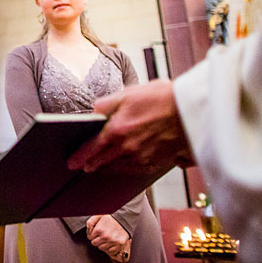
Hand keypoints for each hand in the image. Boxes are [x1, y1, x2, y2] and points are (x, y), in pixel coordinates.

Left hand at [68, 80, 193, 173]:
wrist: (190, 110)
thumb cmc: (161, 98)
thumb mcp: (128, 93)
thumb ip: (106, 104)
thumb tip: (93, 111)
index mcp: (117, 130)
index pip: (91, 147)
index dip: (79, 156)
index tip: (71, 162)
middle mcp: (127, 148)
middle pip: (103, 161)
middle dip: (91, 164)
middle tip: (82, 167)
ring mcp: (142, 157)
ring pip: (119, 167)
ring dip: (108, 167)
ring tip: (100, 166)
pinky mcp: (157, 161)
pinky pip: (136, 169)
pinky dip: (126, 167)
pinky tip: (124, 164)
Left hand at [86, 215, 129, 261]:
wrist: (124, 219)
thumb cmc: (110, 217)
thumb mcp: (98, 216)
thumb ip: (90, 222)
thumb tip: (87, 231)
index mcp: (99, 229)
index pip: (89, 237)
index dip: (92, 235)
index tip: (95, 233)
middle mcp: (105, 236)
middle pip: (94, 244)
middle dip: (96, 240)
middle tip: (100, 236)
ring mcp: (112, 241)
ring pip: (101, 248)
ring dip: (102, 244)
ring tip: (106, 239)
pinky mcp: (119, 245)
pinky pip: (110, 251)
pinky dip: (109, 248)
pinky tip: (110, 242)